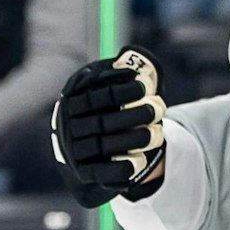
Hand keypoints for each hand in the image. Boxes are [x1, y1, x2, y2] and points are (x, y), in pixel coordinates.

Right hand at [52, 47, 167, 207]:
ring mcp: (75, 151)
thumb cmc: (106, 111)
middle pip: (105, 121)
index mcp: (73, 102)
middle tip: (159, 107)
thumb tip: (128, 57)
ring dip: (136, 139)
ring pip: (105, 145)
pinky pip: (102, 172)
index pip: (98, 96)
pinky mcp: (84, 172)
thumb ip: (122, 73)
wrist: (88, 151)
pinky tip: (141, 160)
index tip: (146, 86)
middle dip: (137, 114)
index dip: (124, 90)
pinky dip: (122, 166)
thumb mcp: (110, 89)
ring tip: (158, 132)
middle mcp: (69, 127)